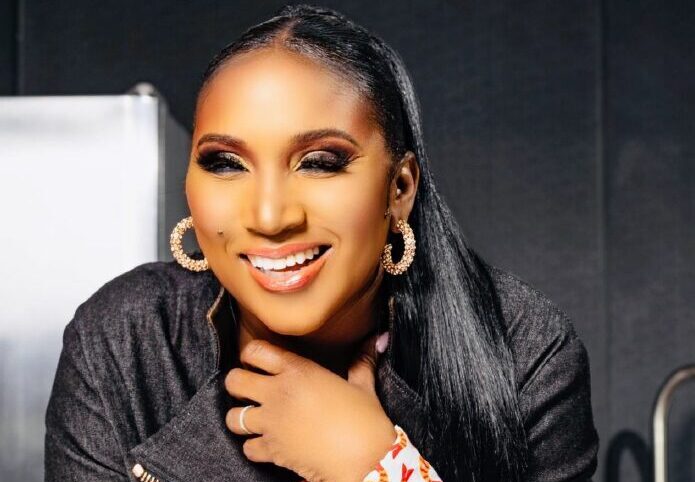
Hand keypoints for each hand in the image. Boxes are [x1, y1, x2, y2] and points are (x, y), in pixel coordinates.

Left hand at [224, 333, 395, 481]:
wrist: (366, 460)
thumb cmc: (366, 419)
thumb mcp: (363, 385)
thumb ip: (361, 361)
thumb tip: (376, 340)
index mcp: (299, 370)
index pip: (256, 350)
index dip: (251, 354)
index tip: (255, 360)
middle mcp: (279, 393)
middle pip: (234, 380)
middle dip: (237, 384)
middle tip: (249, 389)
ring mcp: (272, 423)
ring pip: (233, 417)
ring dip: (241, 418)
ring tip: (254, 419)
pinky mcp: (272, 450)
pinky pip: (247, 448)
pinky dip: (255, 447)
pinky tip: (268, 444)